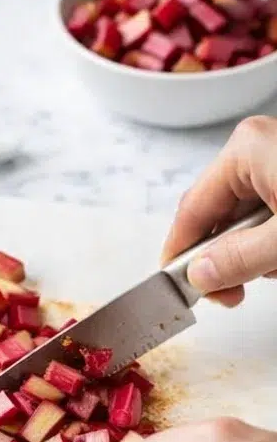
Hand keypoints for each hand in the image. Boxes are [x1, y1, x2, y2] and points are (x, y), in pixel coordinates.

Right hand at [161, 115, 276, 305]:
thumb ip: (241, 258)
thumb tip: (198, 275)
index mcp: (245, 148)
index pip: (193, 207)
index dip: (180, 250)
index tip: (175, 285)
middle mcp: (255, 146)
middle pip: (217, 212)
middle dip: (224, 255)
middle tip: (230, 295)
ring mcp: (275, 158)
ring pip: (244, 216)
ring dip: (253, 250)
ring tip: (275, 268)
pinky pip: (266, 209)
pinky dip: (270, 238)